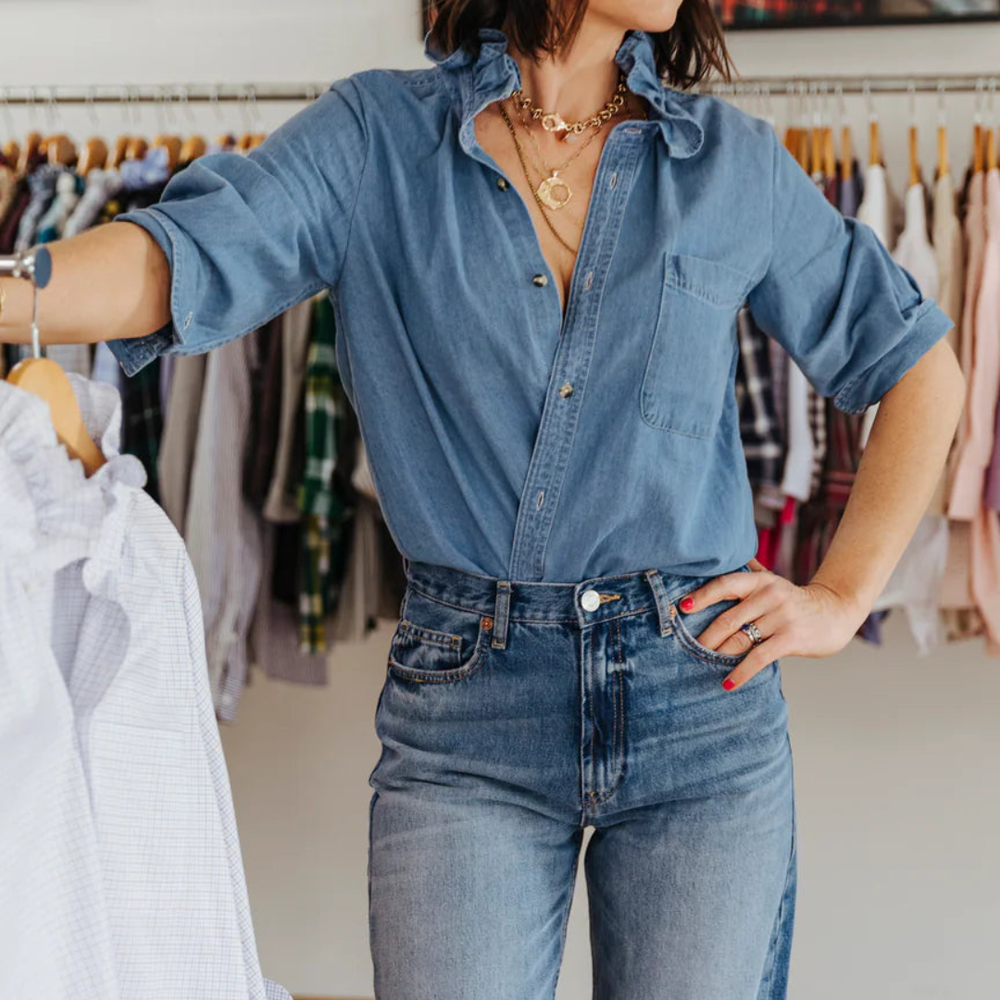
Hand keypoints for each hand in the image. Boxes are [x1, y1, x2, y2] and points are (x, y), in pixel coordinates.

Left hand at [676, 559, 869, 691]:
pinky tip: (728, 683)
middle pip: (727, 619)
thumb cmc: (796, 600)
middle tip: (687, 649)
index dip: (701, 596)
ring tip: (702, 666)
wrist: (837, 611)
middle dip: (704, 637)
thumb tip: (720, 559)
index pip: (725, 585)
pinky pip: (759, 657)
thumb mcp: (773, 581)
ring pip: (740, 639)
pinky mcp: (791, 638)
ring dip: (718, 655)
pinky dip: (741, 673)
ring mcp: (781, 617)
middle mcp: (769, 595)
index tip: (681, 608)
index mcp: (760, 581)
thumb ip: (749, 573)